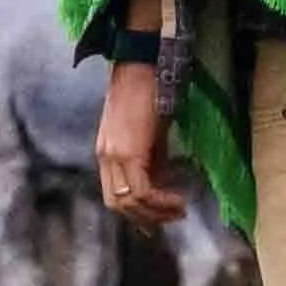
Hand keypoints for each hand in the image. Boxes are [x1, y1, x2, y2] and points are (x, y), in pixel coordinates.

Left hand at [97, 58, 187, 230]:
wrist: (141, 66)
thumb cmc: (148, 94)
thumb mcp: (149, 134)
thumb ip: (151, 159)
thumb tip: (160, 182)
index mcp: (106, 154)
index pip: (113, 196)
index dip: (135, 213)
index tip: (158, 218)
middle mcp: (105, 158)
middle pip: (117, 205)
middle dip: (146, 217)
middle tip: (172, 218)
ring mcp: (113, 156)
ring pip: (128, 202)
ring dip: (156, 213)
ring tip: (179, 211)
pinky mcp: (127, 152)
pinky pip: (141, 190)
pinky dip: (160, 201)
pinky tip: (177, 200)